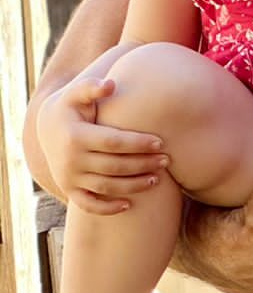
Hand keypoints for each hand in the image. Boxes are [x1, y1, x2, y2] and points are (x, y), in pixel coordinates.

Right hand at [36, 75, 166, 215]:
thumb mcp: (76, 93)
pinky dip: (108, 208)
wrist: (47, 128)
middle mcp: (70, 159)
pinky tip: (129, 205)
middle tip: (166, 161)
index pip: (113, 142)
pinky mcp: (69, 189)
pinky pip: (89, 205)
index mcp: (75, 135)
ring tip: (157, 179)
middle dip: (143, 164)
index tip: (161, 142)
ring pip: (106, 187)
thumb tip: (110, 84)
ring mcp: (69, 177)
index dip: (138, 143)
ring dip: (134, 186)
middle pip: (114, 166)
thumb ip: (91, 87)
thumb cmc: (72, 107)